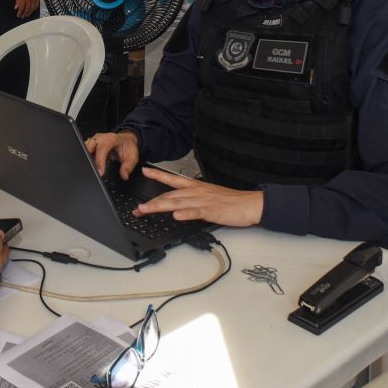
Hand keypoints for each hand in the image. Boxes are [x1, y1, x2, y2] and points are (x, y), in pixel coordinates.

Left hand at [15, 0, 39, 17]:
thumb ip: (17, 1)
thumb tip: (16, 7)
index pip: (21, 8)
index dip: (19, 13)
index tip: (18, 15)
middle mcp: (28, 0)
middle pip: (26, 10)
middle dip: (24, 14)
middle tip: (22, 17)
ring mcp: (34, 0)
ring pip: (32, 9)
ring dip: (29, 13)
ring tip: (27, 15)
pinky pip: (36, 6)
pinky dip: (34, 9)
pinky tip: (33, 10)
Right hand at [85, 130, 139, 179]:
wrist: (125, 140)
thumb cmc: (127, 147)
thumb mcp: (132, 156)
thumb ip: (128, 166)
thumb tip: (124, 176)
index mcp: (111, 139)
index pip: (102, 148)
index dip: (100, 161)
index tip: (100, 172)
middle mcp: (100, 138)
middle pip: (89, 146)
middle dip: (88, 159)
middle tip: (92, 172)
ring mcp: (94, 140)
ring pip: (84, 148)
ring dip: (85, 158)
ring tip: (89, 170)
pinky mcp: (90, 143)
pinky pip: (83, 149)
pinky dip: (85, 157)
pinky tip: (88, 165)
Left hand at [134, 167, 263, 226]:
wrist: (250, 204)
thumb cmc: (231, 202)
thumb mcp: (209, 197)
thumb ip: (194, 200)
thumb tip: (180, 206)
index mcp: (196, 187)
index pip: (173, 179)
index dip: (158, 175)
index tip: (144, 171)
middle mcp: (197, 192)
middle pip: (170, 196)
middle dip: (151, 202)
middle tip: (137, 209)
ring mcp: (203, 201)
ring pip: (177, 203)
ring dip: (160, 207)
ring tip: (146, 210)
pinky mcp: (212, 211)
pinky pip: (197, 212)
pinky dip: (186, 214)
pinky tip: (176, 216)